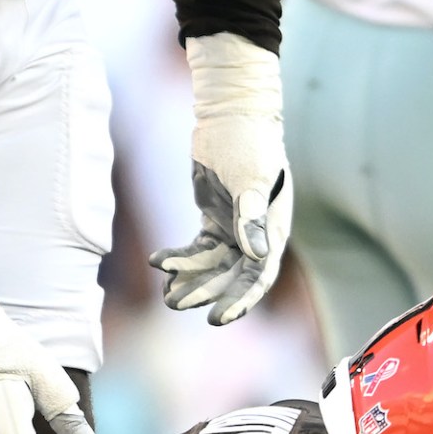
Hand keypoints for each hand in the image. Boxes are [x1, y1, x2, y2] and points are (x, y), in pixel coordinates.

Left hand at [152, 33, 291, 325]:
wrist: (233, 115)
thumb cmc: (250, 143)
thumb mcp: (251, 178)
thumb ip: (252, 217)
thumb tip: (257, 256)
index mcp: (274, 230)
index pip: (259, 275)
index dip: (241, 300)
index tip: (218, 318)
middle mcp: (257, 234)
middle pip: (232, 275)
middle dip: (207, 292)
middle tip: (178, 305)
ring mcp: (235, 227)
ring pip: (211, 265)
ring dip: (189, 278)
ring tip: (166, 295)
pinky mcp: (215, 218)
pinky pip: (197, 248)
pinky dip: (180, 257)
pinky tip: (159, 261)